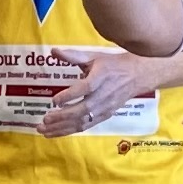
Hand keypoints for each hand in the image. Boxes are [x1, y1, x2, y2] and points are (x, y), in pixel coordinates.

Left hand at [34, 51, 156, 136]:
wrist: (138, 76)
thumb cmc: (113, 65)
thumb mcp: (94, 57)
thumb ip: (72, 56)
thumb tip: (53, 51)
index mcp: (101, 77)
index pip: (85, 88)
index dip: (70, 95)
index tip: (54, 100)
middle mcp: (103, 95)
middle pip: (83, 110)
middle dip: (62, 117)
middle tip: (44, 121)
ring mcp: (105, 108)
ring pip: (83, 121)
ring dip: (63, 128)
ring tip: (44, 131)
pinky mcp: (105, 116)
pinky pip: (87, 126)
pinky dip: (70, 131)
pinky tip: (56, 132)